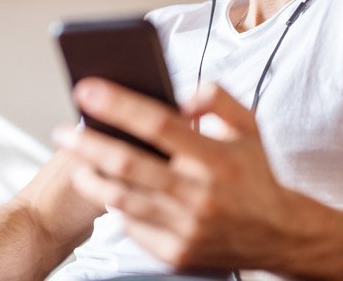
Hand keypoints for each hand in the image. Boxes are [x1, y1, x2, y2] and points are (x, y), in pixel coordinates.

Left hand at [54, 79, 329, 271]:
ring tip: (76, 162)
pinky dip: (116, 207)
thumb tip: (180, 94)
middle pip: (129, 164)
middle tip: (63, 131)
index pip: (158, 124)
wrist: (279, 234)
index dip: (119, 105)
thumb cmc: (255, 174)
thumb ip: (217, 97)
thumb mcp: (248, 125)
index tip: (87, 89)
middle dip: (88, 144)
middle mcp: (201, 194)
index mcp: (217, 157)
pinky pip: (133, 226)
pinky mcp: (177, 253)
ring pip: (122, 198)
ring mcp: (187, 227)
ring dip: (91, 177)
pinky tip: (107, 190)